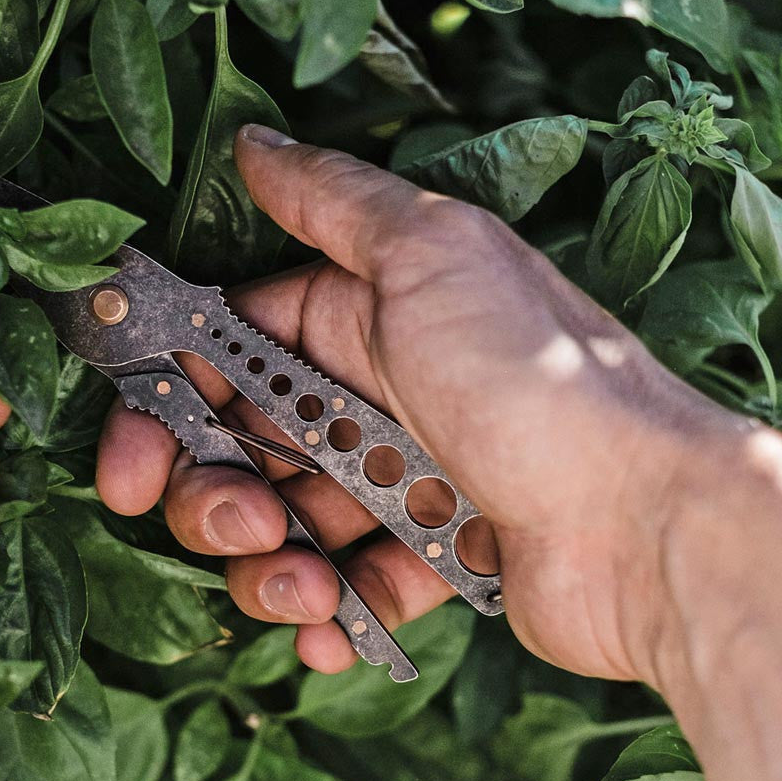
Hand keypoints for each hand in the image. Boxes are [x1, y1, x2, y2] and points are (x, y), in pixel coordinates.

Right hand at [97, 126, 747, 685]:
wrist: (650, 520)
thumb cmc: (533, 379)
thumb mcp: (431, 257)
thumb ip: (335, 202)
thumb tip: (255, 144)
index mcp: (365, 317)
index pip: (229, 351)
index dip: (168, 402)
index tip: (131, 458)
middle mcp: (377, 393)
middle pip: (245, 445)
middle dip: (213, 496)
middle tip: (236, 523)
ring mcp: (404, 480)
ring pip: (288, 525)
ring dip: (270, 568)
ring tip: (300, 589)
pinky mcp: (435, 558)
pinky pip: (353, 588)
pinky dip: (330, 617)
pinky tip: (330, 636)